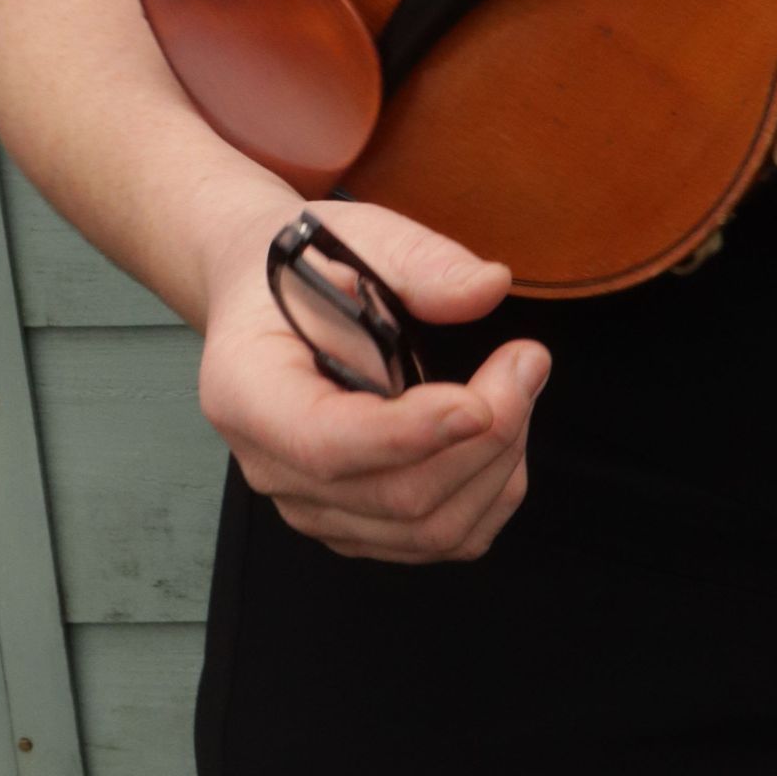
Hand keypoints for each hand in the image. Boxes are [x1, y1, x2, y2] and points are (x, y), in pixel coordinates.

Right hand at [197, 196, 547, 562]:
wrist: (271, 296)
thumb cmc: (308, 263)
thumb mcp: (355, 234)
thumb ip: (419, 261)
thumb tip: (488, 288)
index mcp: (248, 390)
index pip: (325, 444)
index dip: (409, 434)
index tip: (480, 401)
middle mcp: (272, 467)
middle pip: (394, 497)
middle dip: (484, 438)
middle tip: (528, 361)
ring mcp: (313, 506)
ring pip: (425, 530)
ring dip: (497, 465)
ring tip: (520, 385)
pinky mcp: (354, 521)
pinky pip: (435, 540)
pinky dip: (488, 493)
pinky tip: (504, 431)